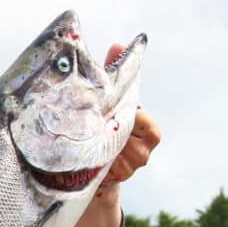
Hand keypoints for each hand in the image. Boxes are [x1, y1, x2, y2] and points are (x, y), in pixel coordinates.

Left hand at [62, 44, 161, 226]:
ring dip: (96, 149)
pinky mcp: (111, 182)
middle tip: (88, 124)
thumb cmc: (103, 126)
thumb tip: (119, 44)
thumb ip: (116, 72)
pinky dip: (90, 164)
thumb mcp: (111, 100)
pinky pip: (101, 172)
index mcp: (148, 130)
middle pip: (129, 142)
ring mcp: (128, 170)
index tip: (112, 112)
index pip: (146, 124)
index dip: (130, 118)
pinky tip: (78, 158)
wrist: (93, 168)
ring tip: (80, 140)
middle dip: (108, 132)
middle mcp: (142, 153)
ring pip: (114, 158)